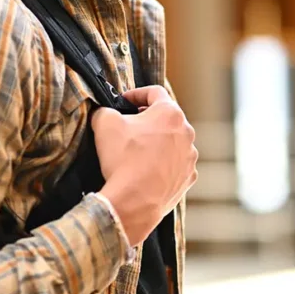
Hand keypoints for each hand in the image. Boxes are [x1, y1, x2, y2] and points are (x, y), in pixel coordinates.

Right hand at [91, 86, 196, 247]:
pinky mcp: (188, 178)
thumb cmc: (123, 159)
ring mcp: (189, 157)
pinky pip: (174, 165)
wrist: (134, 201)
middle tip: (128, 127)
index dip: (136, 93)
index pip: (154, 92)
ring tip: (136, 152)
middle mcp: (186, 133)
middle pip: (166, 118)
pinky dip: (162, 164)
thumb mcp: (105, 123)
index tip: (124, 101)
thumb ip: (105, 110)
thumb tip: (105, 113)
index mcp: (170, 113)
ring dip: (157, 143)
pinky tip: (146, 171)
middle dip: (147, 120)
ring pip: (172, 142)